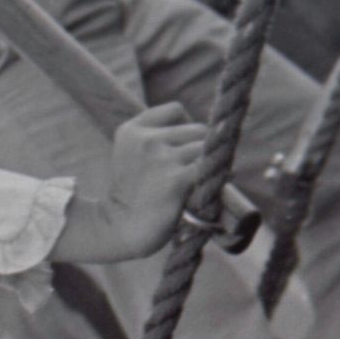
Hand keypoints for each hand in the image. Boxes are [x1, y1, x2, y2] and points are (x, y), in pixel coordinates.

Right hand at [50, 105, 207, 263]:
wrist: (119, 228)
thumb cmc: (132, 196)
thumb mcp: (132, 155)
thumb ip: (158, 140)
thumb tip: (206, 137)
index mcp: (132, 130)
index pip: (175, 110)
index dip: (186, 126)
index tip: (184, 148)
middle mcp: (146, 139)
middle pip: (198, 130)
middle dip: (201, 149)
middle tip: (199, 169)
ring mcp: (161, 158)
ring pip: (207, 148)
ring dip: (212, 165)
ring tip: (207, 180)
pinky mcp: (176, 179)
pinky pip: (212, 169)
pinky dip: (220, 177)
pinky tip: (217, 187)